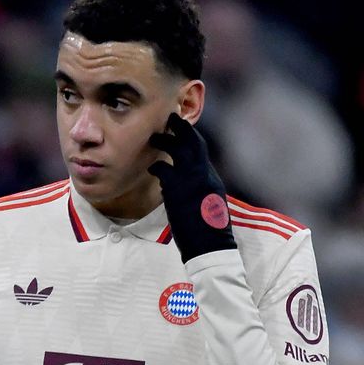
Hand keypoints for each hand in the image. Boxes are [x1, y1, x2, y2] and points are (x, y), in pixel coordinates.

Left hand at [147, 113, 236, 262]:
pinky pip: (165, 170)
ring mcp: (193, 182)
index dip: (191, 136)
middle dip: (182, 128)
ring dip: (166, 141)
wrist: (211, 247)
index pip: (202, 150)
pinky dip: (158, 166)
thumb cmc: (209, 231)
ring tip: (155, 136)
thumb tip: (189, 183)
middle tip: (170, 117)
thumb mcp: (209, 204)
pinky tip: (152, 166)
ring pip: (179, 151)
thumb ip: (200, 189)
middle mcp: (205, 176)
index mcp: (211, 179)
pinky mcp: (180, 192)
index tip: (181, 127)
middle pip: (194, 142)